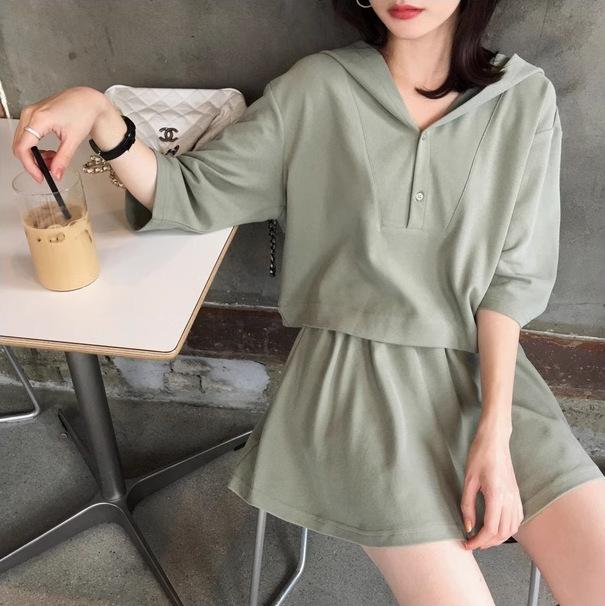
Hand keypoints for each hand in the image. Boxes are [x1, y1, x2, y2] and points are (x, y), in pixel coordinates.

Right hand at [12, 86, 110, 182]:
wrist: (87, 100)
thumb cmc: (83, 112)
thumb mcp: (74, 140)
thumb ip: (63, 159)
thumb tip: (56, 174)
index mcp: (39, 119)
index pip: (23, 147)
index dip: (29, 166)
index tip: (40, 177)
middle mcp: (30, 114)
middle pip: (19, 145)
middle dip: (32, 162)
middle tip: (48, 171)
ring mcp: (30, 112)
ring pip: (22, 141)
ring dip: (34, 155)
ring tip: (53, 160)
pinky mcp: (33, 114)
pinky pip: (27, 134)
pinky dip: (35, 147)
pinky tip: (49, 151)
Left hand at [460, 426, 523, 549]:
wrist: (494, 441)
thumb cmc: (479, 456)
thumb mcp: (468, 480)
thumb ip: (467, 505)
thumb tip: (468, 527)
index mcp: (496, 495)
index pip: (490, 528)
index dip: (478, 541)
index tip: (468, 544)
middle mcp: (510, 499)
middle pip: (502, 532)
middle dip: (488, 543)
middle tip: (473, 543)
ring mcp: (516, 497)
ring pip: (512, 528)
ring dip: (498, 538)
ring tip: (484, 538)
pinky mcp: (517, 494)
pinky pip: (517, 518)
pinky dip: (508, 529)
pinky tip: (498, 527)